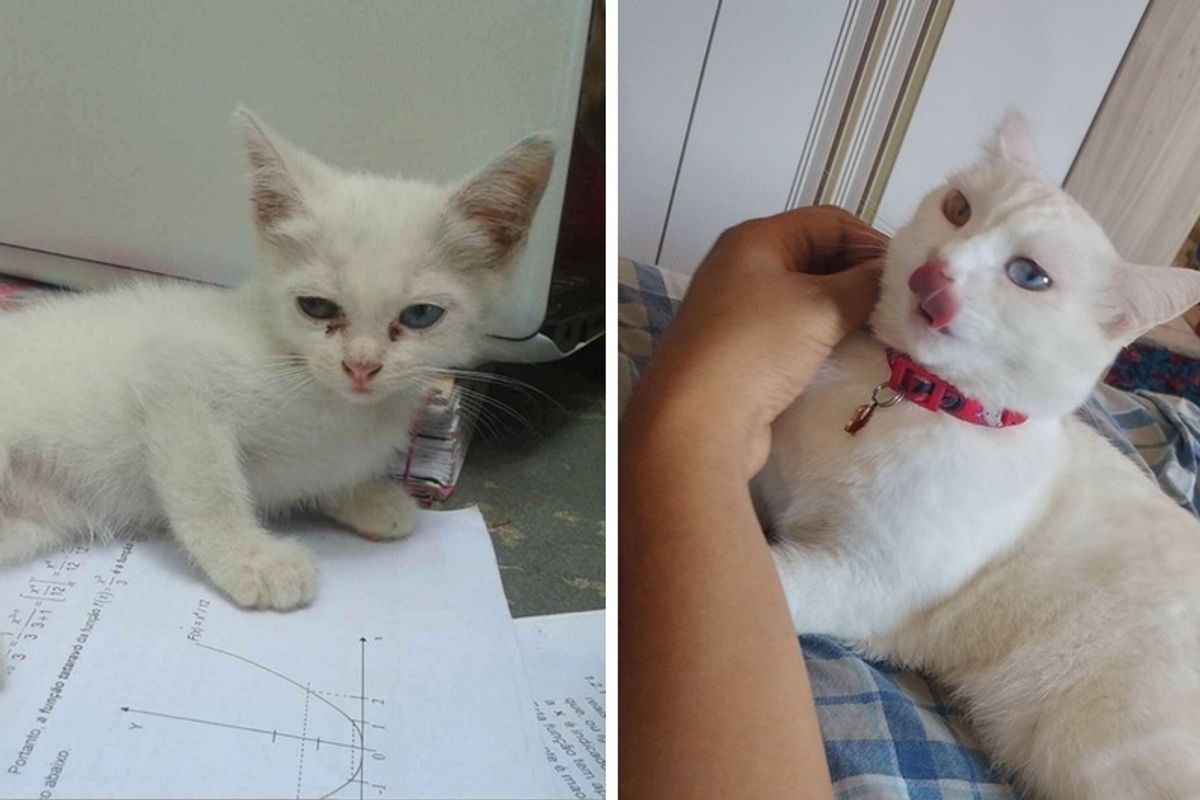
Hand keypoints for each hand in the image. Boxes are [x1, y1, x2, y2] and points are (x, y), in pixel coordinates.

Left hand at [624, 205, 885, 477]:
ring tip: (889, 335)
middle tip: (906, 309)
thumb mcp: (820, 305)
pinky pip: (798, 337)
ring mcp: (743, 315)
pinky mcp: (746, 356)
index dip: (872, 242)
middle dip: (863, 281)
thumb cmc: (755, 348)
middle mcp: (744, 270)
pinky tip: (857, 359)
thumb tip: (898, 277)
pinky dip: (828, 343)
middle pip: (821, 260)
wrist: (697, 423)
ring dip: (849, 316)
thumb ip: (866, 284)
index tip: (910, 277)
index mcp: (755, 240)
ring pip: (811, 302)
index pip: (830, 223)